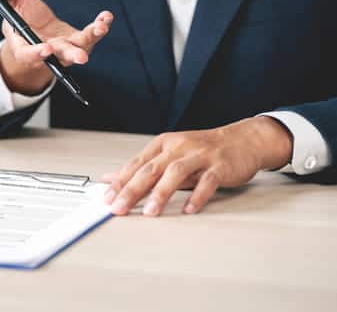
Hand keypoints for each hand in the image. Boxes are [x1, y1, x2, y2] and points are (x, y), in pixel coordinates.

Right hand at [0, 0, 113, 94]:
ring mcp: (64, 49)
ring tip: (101, 28)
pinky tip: (106, 17)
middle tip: (81, 58)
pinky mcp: (77, 41)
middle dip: (71, 55)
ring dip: (91, 39)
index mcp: (24, 47)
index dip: (36, 54)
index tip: (46, 49)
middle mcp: (46, 52)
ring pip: (78, 48)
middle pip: (58, 57)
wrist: (33, 27)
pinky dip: (99, 27)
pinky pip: (89, 37)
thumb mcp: (12, 2)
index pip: (28, 55)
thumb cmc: (20, 16)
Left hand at [102, 117, 292, 215]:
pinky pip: (207, 181)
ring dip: (161, 193)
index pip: (136, 164)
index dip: (120, 181)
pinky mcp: (220, 166)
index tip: (107, 198)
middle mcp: (179, 147)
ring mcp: (200, 155)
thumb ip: (142, 168)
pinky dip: (197, 196)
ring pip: (176, 172)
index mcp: (163, 144)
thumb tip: (111, 178)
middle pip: (151, 169)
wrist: (242, 140)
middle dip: (132, 189)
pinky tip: (189, 209)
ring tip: (150, 212)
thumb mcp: (169, 154)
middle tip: (119, 208)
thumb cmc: (202, 149)